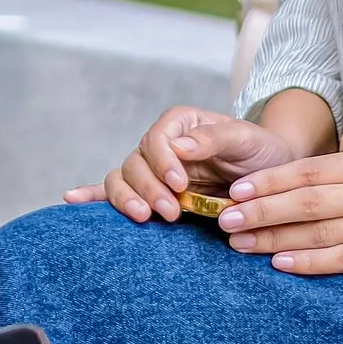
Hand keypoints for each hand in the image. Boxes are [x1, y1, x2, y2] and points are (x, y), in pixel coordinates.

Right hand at [64, 106, 301, 223]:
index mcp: (181, 125)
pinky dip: (92, 196)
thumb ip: (217, 137)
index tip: (179, 184)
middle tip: (171, 211)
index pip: (157, 137)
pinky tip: (72, 201)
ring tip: (146, 218)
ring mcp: (152, 170)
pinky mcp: (150, 192)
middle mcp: (161, 145)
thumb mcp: (248, 139)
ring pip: (121, 180)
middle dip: (149, 188)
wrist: (270, 175)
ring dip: (128, 200)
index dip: (162, 161)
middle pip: (135, 162)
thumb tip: (182, 146)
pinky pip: (113, 192)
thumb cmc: (261, 152)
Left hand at [217, 146, 342, 274]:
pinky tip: (283, 264)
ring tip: (240, 243)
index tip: (234, 190)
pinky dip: (313, 260)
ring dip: (276, 236)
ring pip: (322, 228)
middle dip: (260, 209)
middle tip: (222, 218)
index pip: (309, 170)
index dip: (268, 182)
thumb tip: (299, 188)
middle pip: (307, 199)